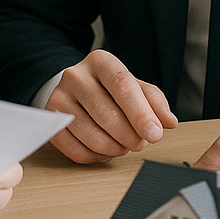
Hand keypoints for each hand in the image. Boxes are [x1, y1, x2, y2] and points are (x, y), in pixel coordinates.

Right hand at [45, 50, 177, 162]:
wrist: (74, 88)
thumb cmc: (108, 88)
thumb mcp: (134, 86)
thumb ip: (153, 100)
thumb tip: (168, 121)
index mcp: (100, 61)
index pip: (122, 86)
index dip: (141, 113)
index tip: (155, 134)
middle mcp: (76, 76)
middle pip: (107, 114)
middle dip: (130, 136)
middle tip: (141, 142)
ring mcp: (59, 98)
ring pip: (92, 136)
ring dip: (115, 149)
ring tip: (123, 145)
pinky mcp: (51, 122)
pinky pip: (76, 150)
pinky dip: (97, 157)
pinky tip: (105, 150)